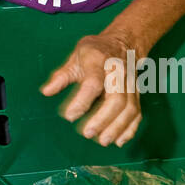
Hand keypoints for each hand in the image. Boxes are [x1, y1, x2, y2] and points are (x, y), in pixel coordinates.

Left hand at [40, 31, 141, 146]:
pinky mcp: (137, 93)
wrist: (124, 42)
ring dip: (117, 127)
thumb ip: (62, 76)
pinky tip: (118, 142)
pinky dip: (130, 129)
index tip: (69, 116)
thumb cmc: (96, 52)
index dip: (82, 101)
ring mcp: (131, 83)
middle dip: (103, 119)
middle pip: (117, 98)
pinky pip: (137, 112)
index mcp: (99, 61)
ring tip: (103, 141)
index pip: (94, 83)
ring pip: (130, 108)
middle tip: (87, 133)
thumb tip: (46, 92)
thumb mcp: (76, 57)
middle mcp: (118, 73)